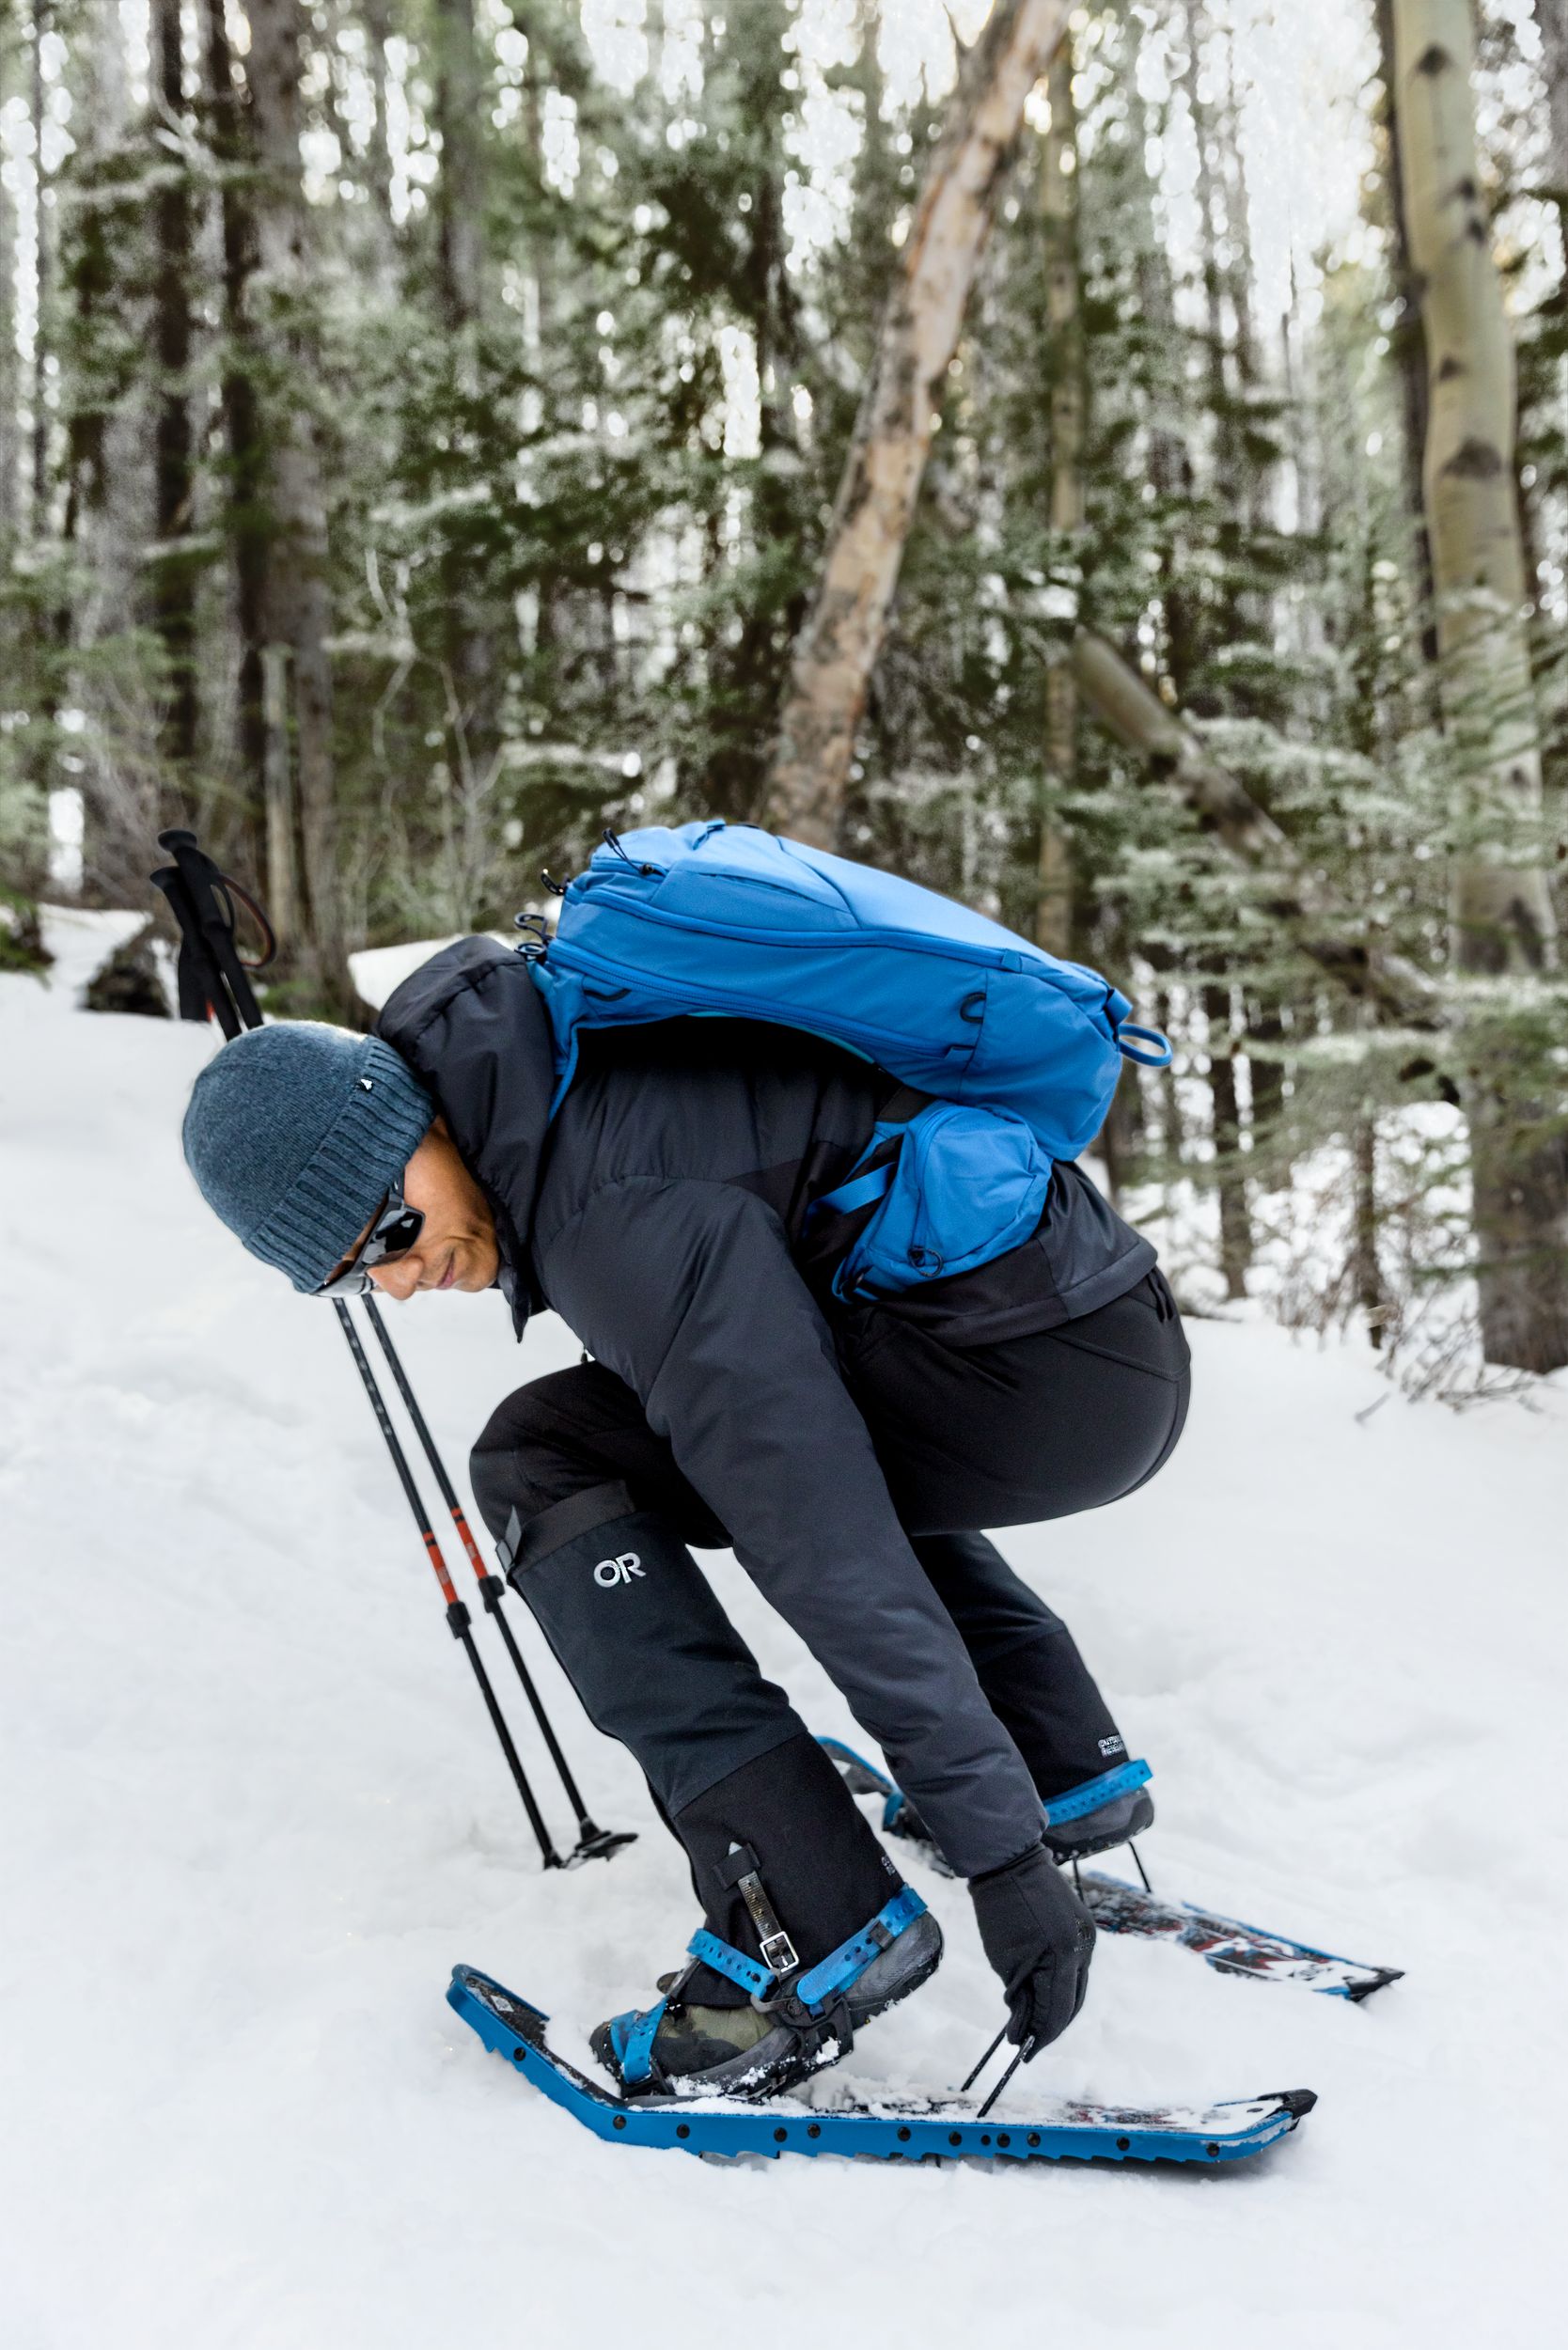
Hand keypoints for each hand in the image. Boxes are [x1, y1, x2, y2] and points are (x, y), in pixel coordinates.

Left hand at [969, 1841, 1095, 2055]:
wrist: (1009, 1860)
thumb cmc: (999, 1909)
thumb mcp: (1004, 1959)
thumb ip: (1020, 1994)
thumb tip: (1024, 2027)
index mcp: (1064, 1954)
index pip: (1059, 2010)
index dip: (1043, 2036)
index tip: (1026, 2052)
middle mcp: (1083, 1947)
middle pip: (1074, 2001)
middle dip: (1053, 2025)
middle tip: (1030, 2043)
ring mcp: (1086, 1935)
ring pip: (1078, 1984)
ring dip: (1059, 2005)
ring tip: (1036, 2022)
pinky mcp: (1083, 1926)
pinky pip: (1076, 1964)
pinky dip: (1062, 1982)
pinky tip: (1046, 1992)